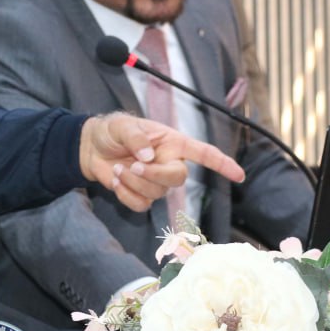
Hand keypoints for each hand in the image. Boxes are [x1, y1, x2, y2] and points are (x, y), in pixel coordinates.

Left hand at [78, 113, 244, 211]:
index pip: (203, 153)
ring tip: (116, 167)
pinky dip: (125, 194)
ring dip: (133, 183)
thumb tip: (148, 156)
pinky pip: (141, 204)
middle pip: (178, 178)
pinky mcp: (142, 195)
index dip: (221, 164)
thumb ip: (136, 137)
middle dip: (155, 176)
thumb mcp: (122, 126)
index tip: (238, 175)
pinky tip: (114, 179)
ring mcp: (157, 181)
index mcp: (172, 143)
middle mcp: (169, 162)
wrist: (90, 148)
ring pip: (157, 193)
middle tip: (133, 166)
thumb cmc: (112, 132)